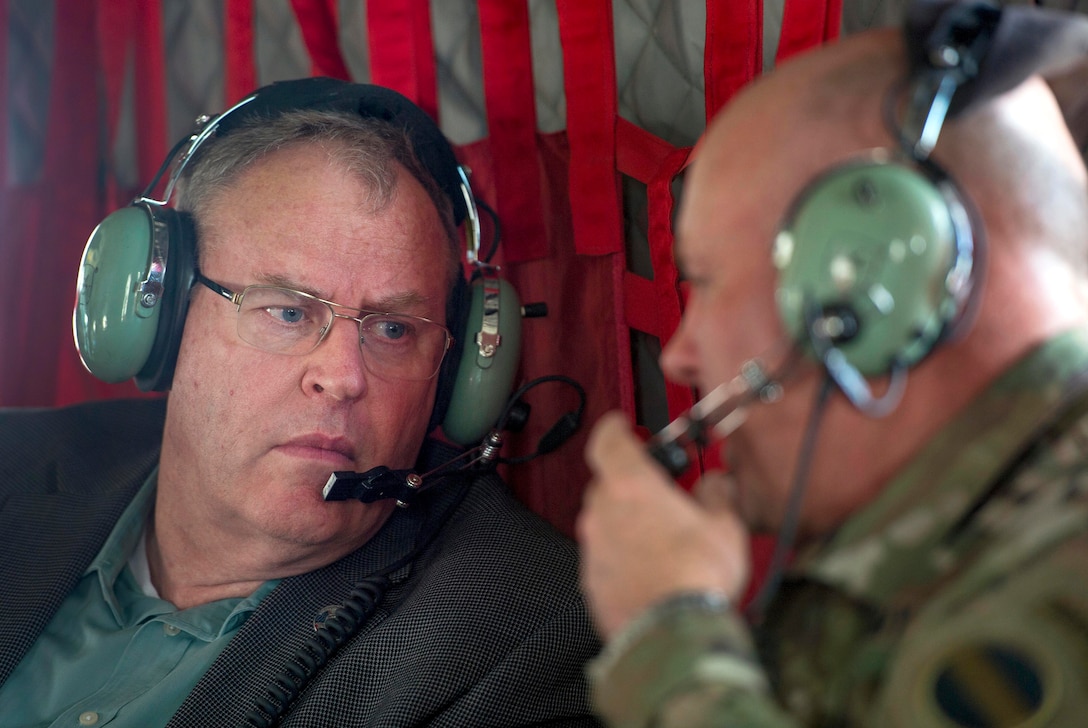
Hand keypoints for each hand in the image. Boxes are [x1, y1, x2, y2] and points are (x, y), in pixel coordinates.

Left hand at [577, 411, 751, 639]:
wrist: (672, 632)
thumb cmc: (696, 576)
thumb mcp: (724, 526)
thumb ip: (717, 496)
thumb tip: (717, 485)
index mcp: (630, 485)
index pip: (607, 440)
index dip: (614, 428)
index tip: (620, 425)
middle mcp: (602, 512)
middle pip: (606, 483)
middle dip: (629, 483)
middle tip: (657, 492)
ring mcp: (593, 549)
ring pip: (604, 522)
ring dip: (626, 523)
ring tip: (661, 538)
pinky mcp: (591, 582)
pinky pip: (604, 557)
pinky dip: (621, 557)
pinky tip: (650, 570)